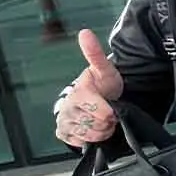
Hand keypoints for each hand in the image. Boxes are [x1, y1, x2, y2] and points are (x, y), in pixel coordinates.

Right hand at [55, 29, 123, 147]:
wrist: (95, 98)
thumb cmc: (101, 84)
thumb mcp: (104, 69)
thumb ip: (95, 53)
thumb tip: (85, 32)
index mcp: (78, 92)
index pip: (103, 112)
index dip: (112, 112)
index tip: (112, 106)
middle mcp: (66, 107)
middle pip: (97, 126)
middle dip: (107, 122)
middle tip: (107, 113)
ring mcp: (63, 121)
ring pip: (90, 136)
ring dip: (100, 131)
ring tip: (101, 120)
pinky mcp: (62, 133)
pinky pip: (79, 142)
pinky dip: (90, 138)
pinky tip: (91, 127)